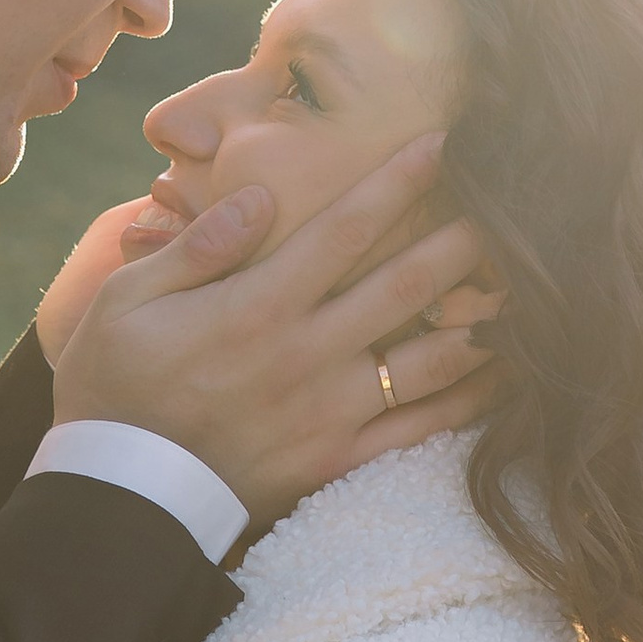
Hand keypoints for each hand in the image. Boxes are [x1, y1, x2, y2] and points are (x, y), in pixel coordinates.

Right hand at [49, 132, 503, 522]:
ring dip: (484, 315)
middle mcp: (307, 353)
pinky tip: (506, 373)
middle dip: (467, 237)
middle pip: (407, 283)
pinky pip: (419, 427)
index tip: (444, 142)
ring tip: (529, 283)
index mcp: (257, 306)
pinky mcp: (338, 459)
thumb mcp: (125, 304)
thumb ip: (198, 247)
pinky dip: (469, 399)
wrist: (122, 498)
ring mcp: (330, 410)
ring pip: (431, 356)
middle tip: (518, 203)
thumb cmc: (113, 389)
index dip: (398, 182)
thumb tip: (260, 196)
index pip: (343, 229)